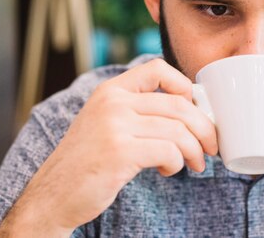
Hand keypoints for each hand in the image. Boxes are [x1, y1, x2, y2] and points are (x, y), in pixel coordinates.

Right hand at [0, 58, 217, 235]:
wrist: (53, 195)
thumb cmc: (87, 162)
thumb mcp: (106, 123)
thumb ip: (137, 111)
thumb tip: (190, 110)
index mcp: (111, 90)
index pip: (157, 68)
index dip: (184, 84)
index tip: (194, 108)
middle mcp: (113, 102)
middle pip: (179, 104)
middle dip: (204, 127)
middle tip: (211, 146)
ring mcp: (115, 125)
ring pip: (178, 130)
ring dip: (195, 150)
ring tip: (196, 163)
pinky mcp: (120, 152)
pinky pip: (169, 151)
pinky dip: (177, 163)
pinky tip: (168, 170)